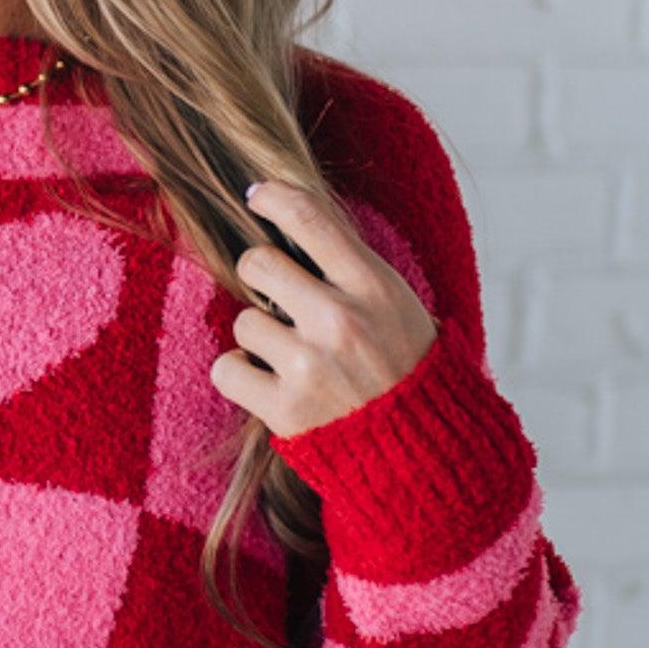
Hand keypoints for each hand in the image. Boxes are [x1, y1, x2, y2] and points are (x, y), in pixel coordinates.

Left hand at [210, 178, 438, 439]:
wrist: (422, 451)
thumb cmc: (404, 368)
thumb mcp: (395, 302)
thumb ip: (349, 265)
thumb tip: (294, 215)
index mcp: (372, 286)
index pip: (309, 217)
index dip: (272, 197)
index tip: (256, 195)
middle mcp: (339, 320)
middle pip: (258, 263)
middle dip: (260, 276)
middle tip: (278, 299)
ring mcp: (309, 365)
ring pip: (243, 321)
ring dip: (257, 337)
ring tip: (290, 356)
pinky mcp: (283, 408)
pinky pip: (226, 368)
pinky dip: (241, 376)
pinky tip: (270, 383)